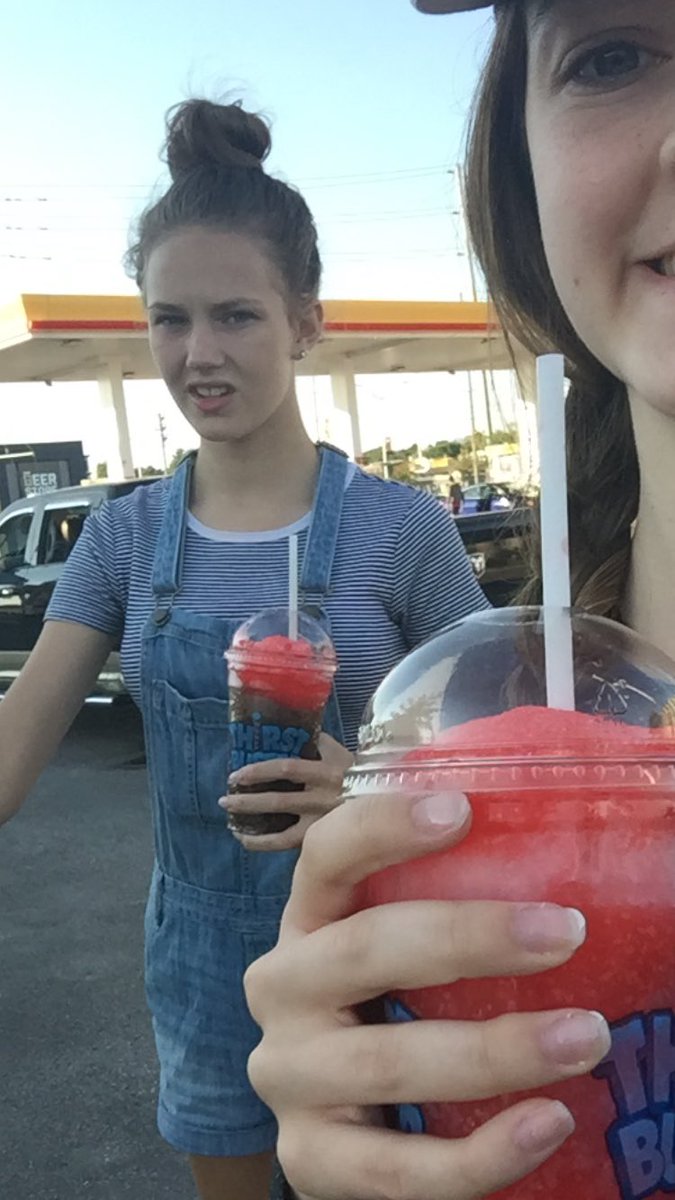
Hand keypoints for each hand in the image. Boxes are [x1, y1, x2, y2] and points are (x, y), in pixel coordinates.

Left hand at [220, 733, 353, 851]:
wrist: (390, 804)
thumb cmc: (362, 775)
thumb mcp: (342, 754)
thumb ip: (319, 742)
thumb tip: (295, 728)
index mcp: (327, 771)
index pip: (287, 769)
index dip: (259, 771)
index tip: (238, 774)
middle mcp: (322, 798)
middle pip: (278, 801)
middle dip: (247, 801)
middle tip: (224, 799)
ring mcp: (322, 823)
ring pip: (281, 830)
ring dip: (252, 825)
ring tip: (231, 823)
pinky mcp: (322, 839)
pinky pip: (287, 845)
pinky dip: (263, 844)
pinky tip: (245, 840)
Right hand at [245, 789, 609, 1199]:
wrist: (340, 1128)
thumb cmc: (388, 1008)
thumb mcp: (400, 951)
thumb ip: (446, 905)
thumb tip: (561, 846)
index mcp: (307, 919)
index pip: (328, 854)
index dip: (383, 826)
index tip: (462, 811)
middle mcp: (281, 988)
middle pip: (364, 950)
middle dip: (467, 937)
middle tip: (565, 932)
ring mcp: (287, 1077)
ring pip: (387, 1061)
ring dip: (496, 1051)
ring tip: (586, 1037)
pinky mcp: (308, 1161)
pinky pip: (397, 1169)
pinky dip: (481, 1152)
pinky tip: (548, 1122)